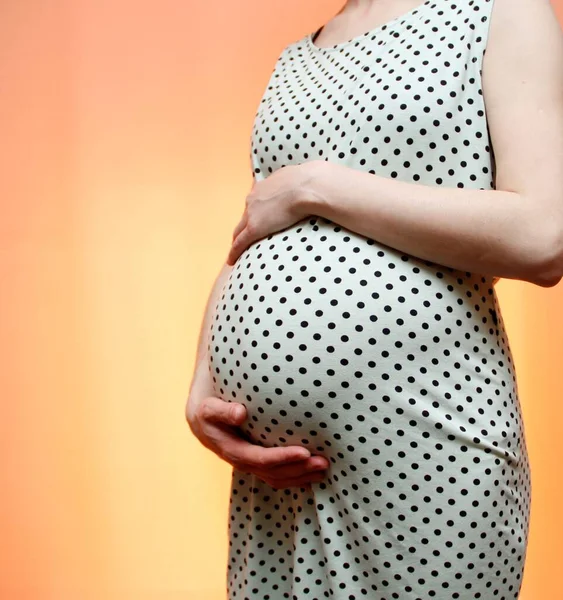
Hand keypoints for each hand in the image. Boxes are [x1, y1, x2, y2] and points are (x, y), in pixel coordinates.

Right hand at [186, 395, 329, 489]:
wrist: (200, 420)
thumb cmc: (207, 409)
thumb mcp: (208, 408)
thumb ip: (222, 410)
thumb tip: (240, 413)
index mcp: (230, 450)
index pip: (260, 458)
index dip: (282, 458)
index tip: (304, 452)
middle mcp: (241, 461)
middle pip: (273, 473)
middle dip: (299, 470)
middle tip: (323, 462)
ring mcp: (249, 464)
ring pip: (277, 478)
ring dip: (301, 476)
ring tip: (324, 469)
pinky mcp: (256, 462)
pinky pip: (276, 476)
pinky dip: (295, 476)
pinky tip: (312, 473)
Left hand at [226, 161, 321, 265]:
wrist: (308, 186)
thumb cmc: (311, 182)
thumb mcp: (301, 178)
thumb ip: (299, 185)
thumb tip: (309, 187)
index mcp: (265, 186)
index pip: (256, 202)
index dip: (255, 213)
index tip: (258, 219)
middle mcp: (254, 198)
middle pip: (245, 216)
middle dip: (244, 226)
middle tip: (244, 237)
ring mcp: (252, 213)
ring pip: (239, 230)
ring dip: (238, 239)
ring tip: (237, 250)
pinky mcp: (254, 228)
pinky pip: (240, 242)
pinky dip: (234, 251)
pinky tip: (231, 261)